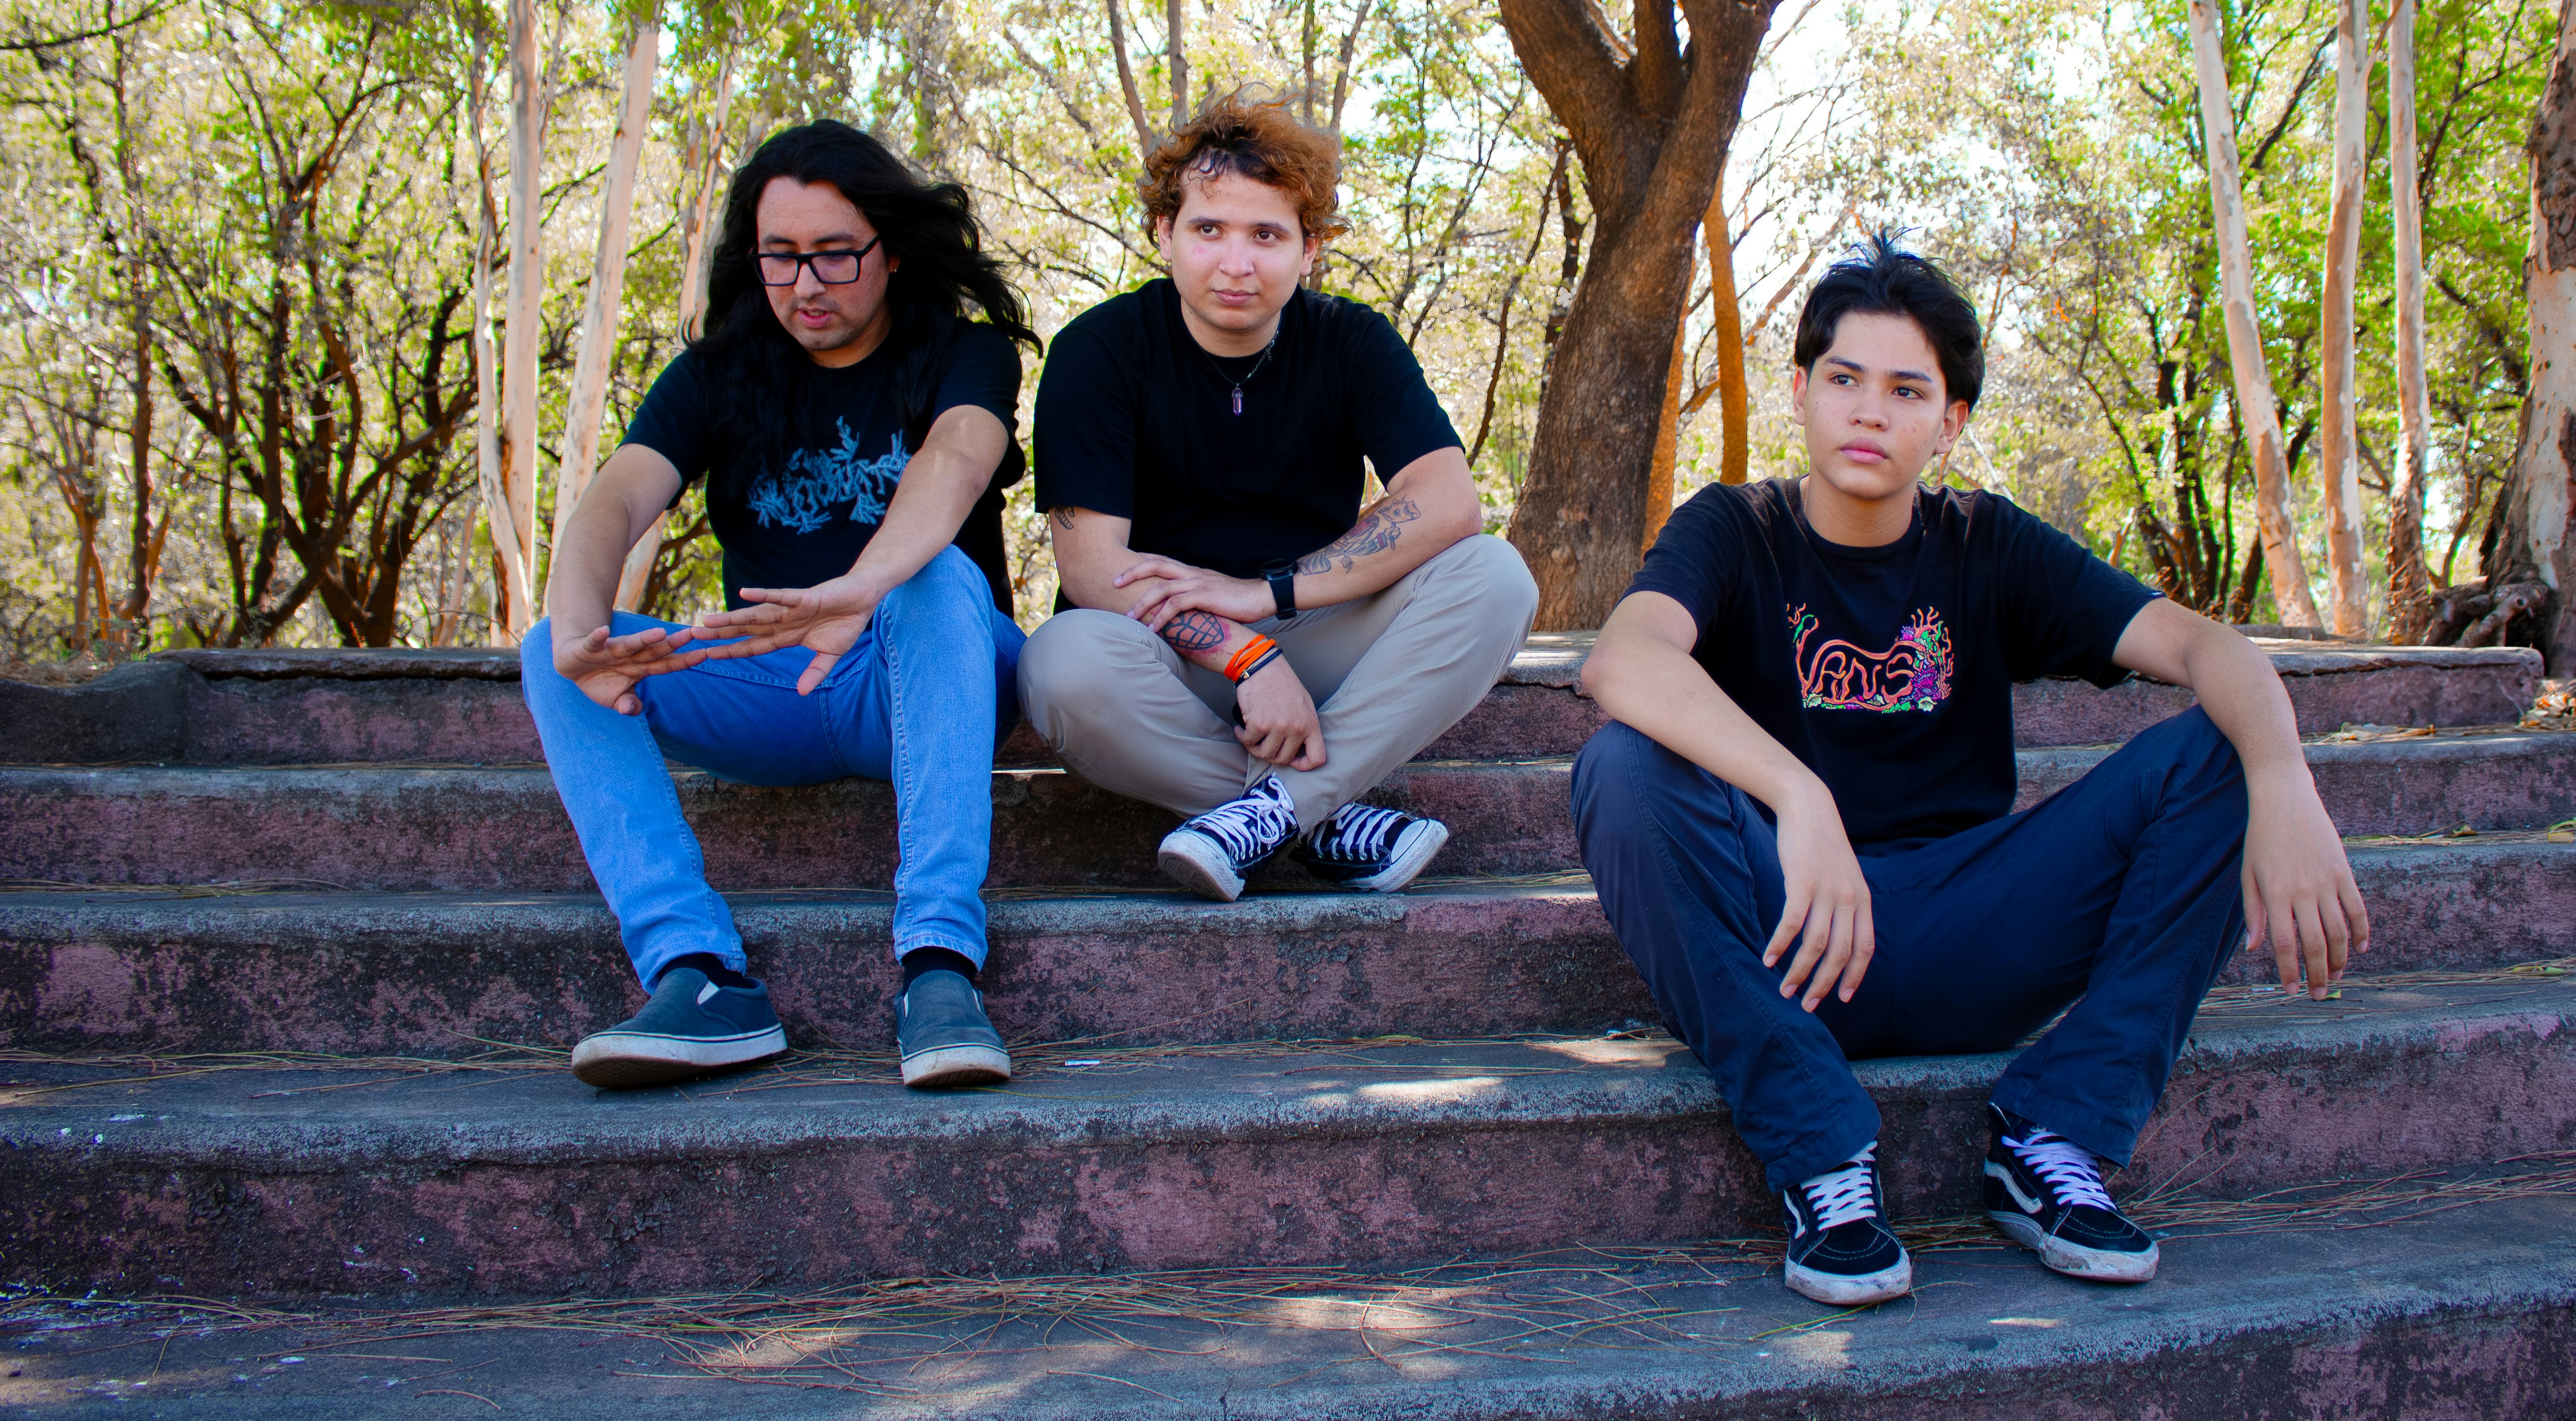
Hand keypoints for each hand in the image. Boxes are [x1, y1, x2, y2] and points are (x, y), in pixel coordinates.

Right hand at [554, 622, 706, 715]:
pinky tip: (602, 630)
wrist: (571, 665)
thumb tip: (632, 710)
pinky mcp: (588, 648)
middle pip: (654, 650)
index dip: (684, 660)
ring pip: (629, 645)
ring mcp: (609, 651)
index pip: (666, 664)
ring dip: (643, 639)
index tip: (705, 654)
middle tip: (693, 633)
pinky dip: (597, 637)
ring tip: (659, 633)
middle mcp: (629, 656)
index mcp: (640, 668)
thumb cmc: (599, 682)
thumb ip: (627, 704)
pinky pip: (593, 642)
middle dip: (672, 643)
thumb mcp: (615, 699)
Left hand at [696, 575, 882, 695]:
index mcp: (787, 636)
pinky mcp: (805, 597)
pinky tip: (743, 593)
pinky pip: (781, 596)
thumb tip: (802, 692)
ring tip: (707, 621)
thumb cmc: (846, 623)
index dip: (731, 650)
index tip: (708, 655)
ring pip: (756, 615)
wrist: (864, 599)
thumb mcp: (830, 655)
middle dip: (720, 634)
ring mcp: (791, 609)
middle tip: (692, 635)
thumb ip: (815, 672)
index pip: (754, 645)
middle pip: (746, 630)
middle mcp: (783, 621)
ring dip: (732, 618)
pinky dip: (763, 594)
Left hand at [1116, 554, 1273, 631]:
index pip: (1161, 560)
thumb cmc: (1237, 600)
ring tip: (1129, 617)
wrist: (1261, 597)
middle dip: (1132, 572)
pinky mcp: (1205, 596)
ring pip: (1162, 587)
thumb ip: (1194, 596)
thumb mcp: (1211, 593)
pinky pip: (1177, 604)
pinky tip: (1154, 628)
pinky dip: (1162, 616)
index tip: (1122, 569)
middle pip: (1155, 565)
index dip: (1140, 562)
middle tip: (1113, 582)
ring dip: (1143, 602)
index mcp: (1193, 572)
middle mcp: (1192, 573)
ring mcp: (1198, 583)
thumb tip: (1179, 608)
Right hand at [1233, 655, 1326, 769]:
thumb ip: (1304, 726)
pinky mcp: (1259, 724)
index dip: (1304, 765)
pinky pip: (1248, 742)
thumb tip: (1299, 748)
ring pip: (1264, 754)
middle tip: (1263, 743)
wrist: (1262, 666)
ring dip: (1254, 747)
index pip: (1317, 758)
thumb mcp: (1304, 704)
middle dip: (1271, 754)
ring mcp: (1278, 727)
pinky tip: (1241, 727)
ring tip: (1251, 735)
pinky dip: (1242, 736)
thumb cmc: (1282, 683)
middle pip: (1283, 759)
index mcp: (1311, 724)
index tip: (1292, 761)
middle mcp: (1296, 728)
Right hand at [1765, 786, 1874, 1011]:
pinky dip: (1779, 946)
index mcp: (1862, 899)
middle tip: (1807, 1005)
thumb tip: (1836, 936)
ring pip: (1816, 945)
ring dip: (1799, 972)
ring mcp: (1827, 891)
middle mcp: (1849, 898)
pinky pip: (1791, 925)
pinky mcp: (1802, 883)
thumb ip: (1844, 903)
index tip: (1842, 999)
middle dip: (1824, 985)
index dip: (1854, 977)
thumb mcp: (1844, 874)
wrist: (1808, 806)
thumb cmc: (1821, 844)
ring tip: (1784, 989)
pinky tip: (1768, 959)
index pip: (1865, 949)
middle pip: (1841, 954)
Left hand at [2243, 774, 2369, 997]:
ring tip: (2336, 977)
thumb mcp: (2248, 873)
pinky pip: (2357, 909)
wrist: (2284, 797)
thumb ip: (2252, 912)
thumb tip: (2254, 949)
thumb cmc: (2260, 837)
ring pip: (2340, 931)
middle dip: (2318, 974)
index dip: (2289, 970)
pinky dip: (2361, 931)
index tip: (2291, 990)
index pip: (2284, 943)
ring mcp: (2327, 881)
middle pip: (2316, 944)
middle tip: (2317, 994)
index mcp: (2275, 894)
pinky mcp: (2344, 871)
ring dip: (2340, 959)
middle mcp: (2303, 891)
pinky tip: (2359, 949)